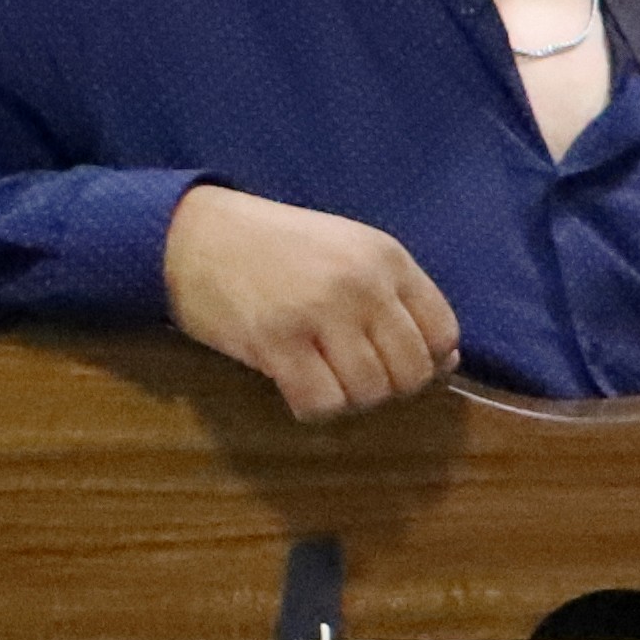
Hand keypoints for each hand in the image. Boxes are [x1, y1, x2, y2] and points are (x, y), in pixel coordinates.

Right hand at [164, 183, 460, 420]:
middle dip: (389, 387)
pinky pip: (322, 403)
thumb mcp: (348, 251)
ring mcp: (319, 313)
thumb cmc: (276, 247)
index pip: (443, 333)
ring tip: (321, 373)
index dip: (427, 360)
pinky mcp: (276, 341)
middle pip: (411, 372)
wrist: (192, 233)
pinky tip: (296, 385)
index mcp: (387, 257)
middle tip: (352, 371)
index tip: (394, 359)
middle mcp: (361, 284)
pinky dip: (313, 407)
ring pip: (370, 393)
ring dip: (349, 398)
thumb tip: (447, 361)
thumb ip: (398, 298)